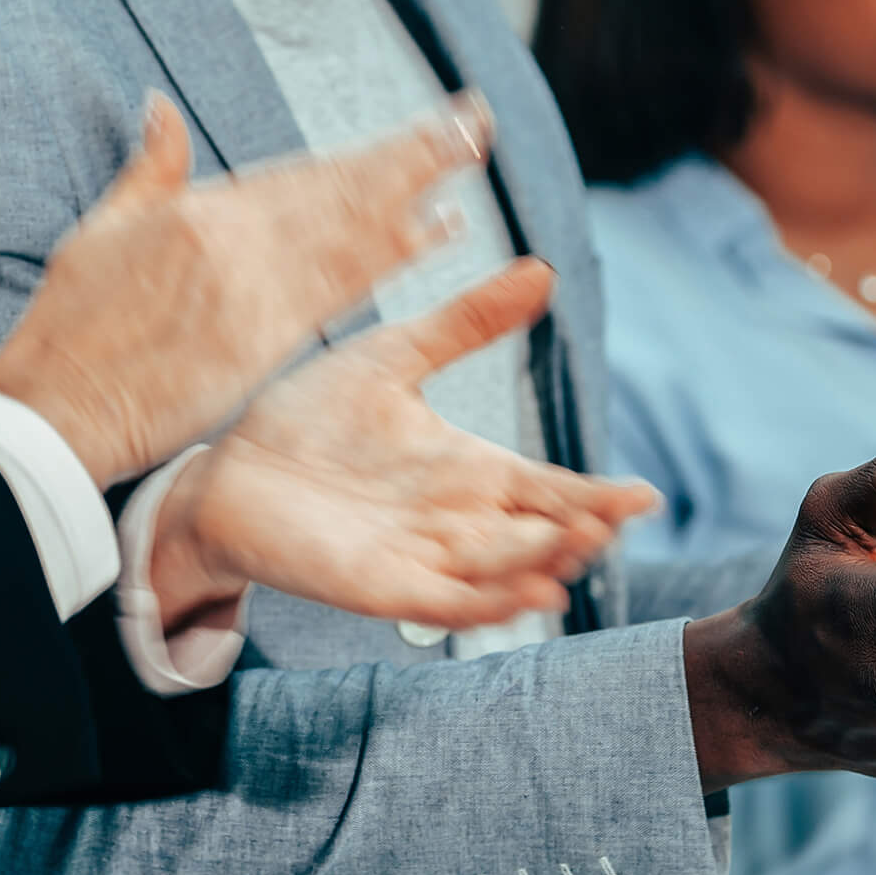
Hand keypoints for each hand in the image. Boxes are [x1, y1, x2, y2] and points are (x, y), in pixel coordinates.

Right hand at [0, 92, 490, 485]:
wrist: (56, 407)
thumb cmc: (70, 328)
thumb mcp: (101, 230)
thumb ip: (150, 169)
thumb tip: (163, 106)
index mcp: (198, 211)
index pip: (302, 173)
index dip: (368, 152)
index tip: (417, 128)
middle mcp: (234, 243)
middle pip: (340, 191)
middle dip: (411, 155)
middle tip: (473, 122)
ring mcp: (251, 291)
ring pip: (349, 233)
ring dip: (414, 196)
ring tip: (468, 166)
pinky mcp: (259, 342)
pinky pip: (337, 292)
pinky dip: (386, 260)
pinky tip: (429, 238)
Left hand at [146, 258, 657, 629]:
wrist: (230, 468)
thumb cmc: (311, 416)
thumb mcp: (395, 358)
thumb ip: (466, 324)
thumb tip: (542, 270)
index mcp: (471, 469)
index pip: (550, 488)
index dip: (597, 496)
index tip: (645, 496)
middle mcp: (458, 521)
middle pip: (537, 536)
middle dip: (575, 533)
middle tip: (609, 521)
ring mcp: (423, 557)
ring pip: (499, 572)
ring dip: (536, 567)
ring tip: (572, 554)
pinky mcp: (380, 586)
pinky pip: (445, 602)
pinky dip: (485, 604)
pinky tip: (523, 597)